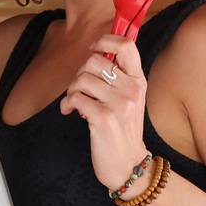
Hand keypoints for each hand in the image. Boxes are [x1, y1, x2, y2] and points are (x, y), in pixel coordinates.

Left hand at [58, 35, 149, 191]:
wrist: (128, 164)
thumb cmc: (123, 130)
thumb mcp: (130, 99)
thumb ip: (120, 77)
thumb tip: (97, 53)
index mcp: (139, 81)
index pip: (126, 45)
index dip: (105, 41)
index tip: (94, 49)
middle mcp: (132, 90)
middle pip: (95, 60)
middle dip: (80, 72)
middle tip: (80, 88)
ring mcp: (119, 105)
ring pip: (82, 78)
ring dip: (71, 89)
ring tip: (74, 101)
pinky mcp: (104, 119)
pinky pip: (75, 98)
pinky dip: (66, 104)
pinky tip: (70, 111)